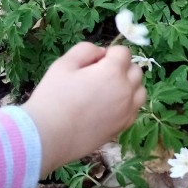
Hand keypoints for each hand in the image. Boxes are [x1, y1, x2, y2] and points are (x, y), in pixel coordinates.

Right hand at [22, 42, 145, 175]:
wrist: (48, 137)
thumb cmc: (53, 98)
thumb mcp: (63, 64)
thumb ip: (86, 50)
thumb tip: (101, 53)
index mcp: (113, 72)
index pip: (124, 52)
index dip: (110, 53)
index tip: (95, 62)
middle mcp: (126, 90)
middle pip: (135, 70)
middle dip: (121, 67)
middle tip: (99, 75)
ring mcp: (127, 111)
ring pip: (140, 91)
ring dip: (129, 85)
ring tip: (107, 91)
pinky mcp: (122, 127)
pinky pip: (135, 109)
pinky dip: (127, 104)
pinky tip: (109, 107)